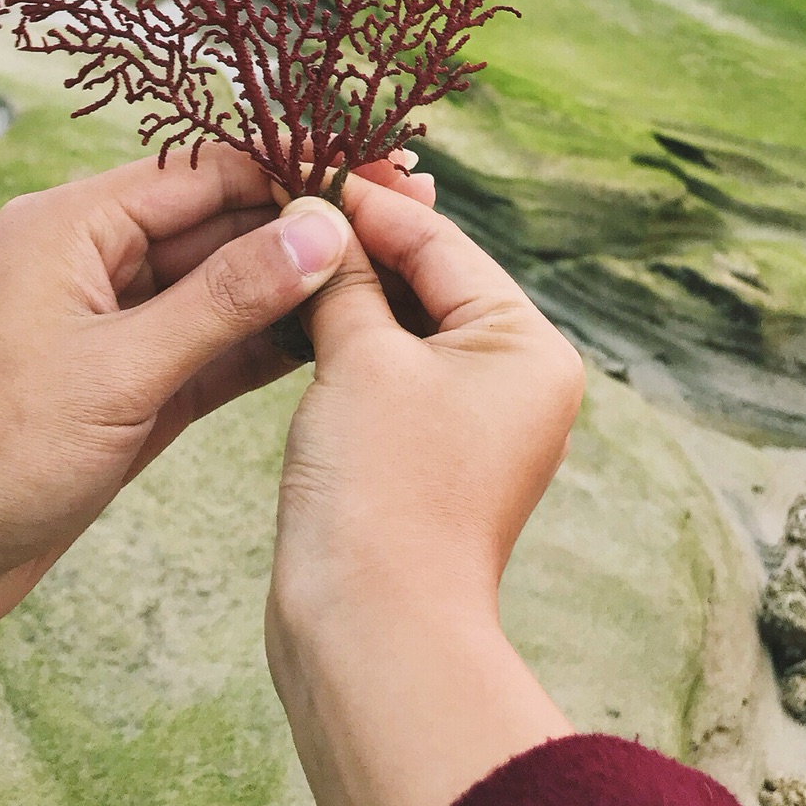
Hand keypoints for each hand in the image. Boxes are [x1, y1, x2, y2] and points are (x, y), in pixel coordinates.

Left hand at [0, 144, 427, 667]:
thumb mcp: (117, 372)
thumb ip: (224, 300)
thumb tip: (318, 228)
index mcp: (75, 226)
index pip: (210, 173)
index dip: (299, 169)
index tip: (381, 168)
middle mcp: (96, 264)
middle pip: (223, 225)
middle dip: (310, 221)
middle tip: (411, 214)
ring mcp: (111, 331)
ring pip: (222, 291)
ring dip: (296, 284)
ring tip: (394, 271)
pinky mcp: (122, 394)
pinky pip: (207, 352)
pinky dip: (264, 346)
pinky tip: (335, 339)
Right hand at [265, 177, 585, 805]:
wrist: (372, 634)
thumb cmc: (382, 490)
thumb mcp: (360, 359)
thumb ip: (342, 279)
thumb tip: (320, 214)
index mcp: (527, 346)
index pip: (442, 243)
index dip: (368, 205)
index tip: (303, 171)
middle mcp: (516, 380)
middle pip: (428, 281)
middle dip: (356, 248)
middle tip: (282, 203)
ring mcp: (473, 422)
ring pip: (402, 328)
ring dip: (343, 295)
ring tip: (278, 252)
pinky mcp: (427, 456)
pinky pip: (387, 374)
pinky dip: (343, 344)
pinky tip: (291, 319)